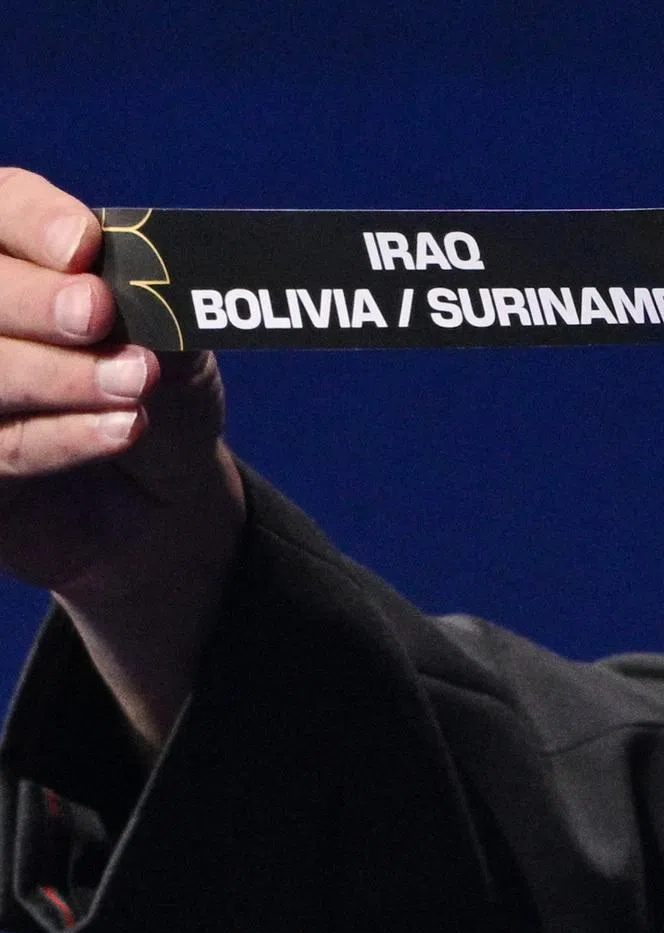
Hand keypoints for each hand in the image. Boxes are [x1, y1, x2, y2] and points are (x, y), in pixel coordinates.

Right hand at [0, 169, 244, 751]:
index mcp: (34, 281)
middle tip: (114, 330)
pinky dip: (42, 438)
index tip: (90, 245)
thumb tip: (147, 310)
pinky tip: (116, 431)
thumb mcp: (190, 385)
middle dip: (40, 309)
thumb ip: (169, 344)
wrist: (159, 533)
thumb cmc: (179, 433)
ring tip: (134, 395)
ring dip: (47, 378)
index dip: (28, 222)